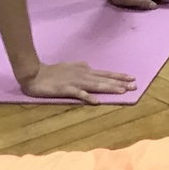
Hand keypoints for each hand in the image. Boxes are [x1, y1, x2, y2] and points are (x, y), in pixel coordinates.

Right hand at [19, 61, 135, 101]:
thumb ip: (82, 69)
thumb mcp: (70, 67)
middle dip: (120, 82)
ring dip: (109, 88)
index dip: (119, 76)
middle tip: (135, 86)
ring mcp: (74, 81)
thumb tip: (91, 68)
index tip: (132, 78)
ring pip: (95, 85)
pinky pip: (78, 94)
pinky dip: (88, 97)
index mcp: (84, 70)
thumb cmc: (52, 72)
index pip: (105, 73)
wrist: (33, 74)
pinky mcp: (65, 89)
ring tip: (122, 92)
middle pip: (104, 79)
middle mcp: (82, 74)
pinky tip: (97, 102)